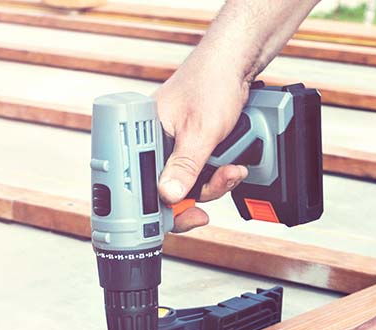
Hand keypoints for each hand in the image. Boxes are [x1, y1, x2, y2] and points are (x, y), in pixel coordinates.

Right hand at [154, 66, 250, 232]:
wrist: (235, 66)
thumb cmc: (211, 83)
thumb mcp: (199, 131)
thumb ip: (184, 166)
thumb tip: (167, 195)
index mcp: (143, 134)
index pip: (139, 182)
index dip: (157, 206)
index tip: (178, 217)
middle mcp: (156, 143)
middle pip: (167, 189)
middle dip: (197, 194)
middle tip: (215, 189)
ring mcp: (175, 147)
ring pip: (189, 185)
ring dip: (214, 184)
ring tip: (231, 170)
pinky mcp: (192, 149)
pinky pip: (201, 175)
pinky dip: (219, 175)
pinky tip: (232, 166)